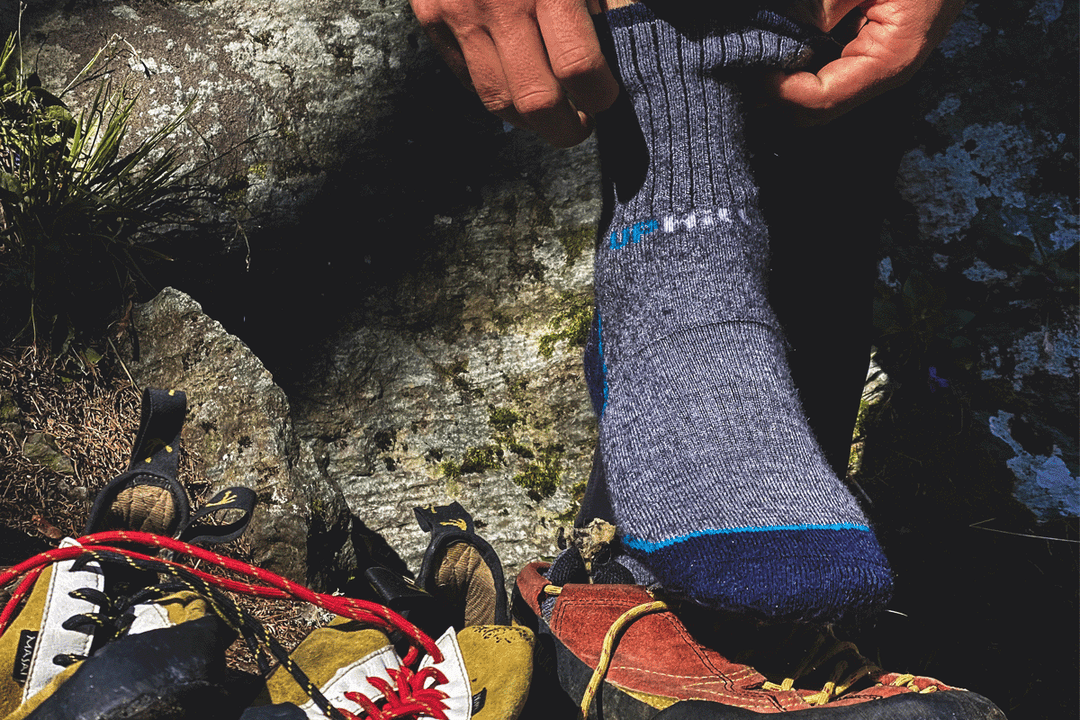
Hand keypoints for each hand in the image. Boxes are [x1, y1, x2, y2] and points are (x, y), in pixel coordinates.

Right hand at [410, 0, 619, 146]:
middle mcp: (499, 4)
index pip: (579, 68)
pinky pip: (468, 80)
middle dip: (567, 128)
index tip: (606, 98)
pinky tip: (516, 84)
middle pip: (537, 101)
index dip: (601, 96)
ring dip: (530, 122)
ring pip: (498, 102)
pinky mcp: (432, 18)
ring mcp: (459, 14)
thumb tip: (610, 52)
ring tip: (551, 114)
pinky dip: (497, 93)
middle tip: (582, 124)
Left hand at [769, 0, 964, 124]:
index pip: (821, 100)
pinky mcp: (870, 53)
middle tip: (740, 71)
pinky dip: (797, 70)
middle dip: (775, 98)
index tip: (751, 68)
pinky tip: (775, 55)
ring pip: (817, 101)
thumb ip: (824, 5)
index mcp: (889, 60)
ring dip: (783, 89)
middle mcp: (883, 74)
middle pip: (815, 113)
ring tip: (752, 65)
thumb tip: (784, 28)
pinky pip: (825, 77)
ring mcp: (877, 67)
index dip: (780, 91)